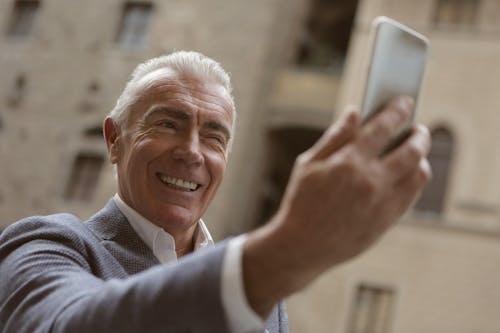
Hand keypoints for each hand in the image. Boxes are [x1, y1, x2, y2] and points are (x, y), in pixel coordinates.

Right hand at [243, 96, 430, 316]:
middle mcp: (371, 180)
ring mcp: (383, 202)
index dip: (397, 110)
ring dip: (422, 157)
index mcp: (349, 162)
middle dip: (419, 133)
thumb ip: (335, 136)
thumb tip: (355, 111)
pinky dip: (416, 178)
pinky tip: (409, 173)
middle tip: (418, 128)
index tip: (405, 101)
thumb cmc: (301, 201)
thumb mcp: (308, 164)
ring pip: (419, 173)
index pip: (383, 126)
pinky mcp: (388, 220)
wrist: (303, 246)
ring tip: (416, 151)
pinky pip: (413, 194)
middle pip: (411, 149)